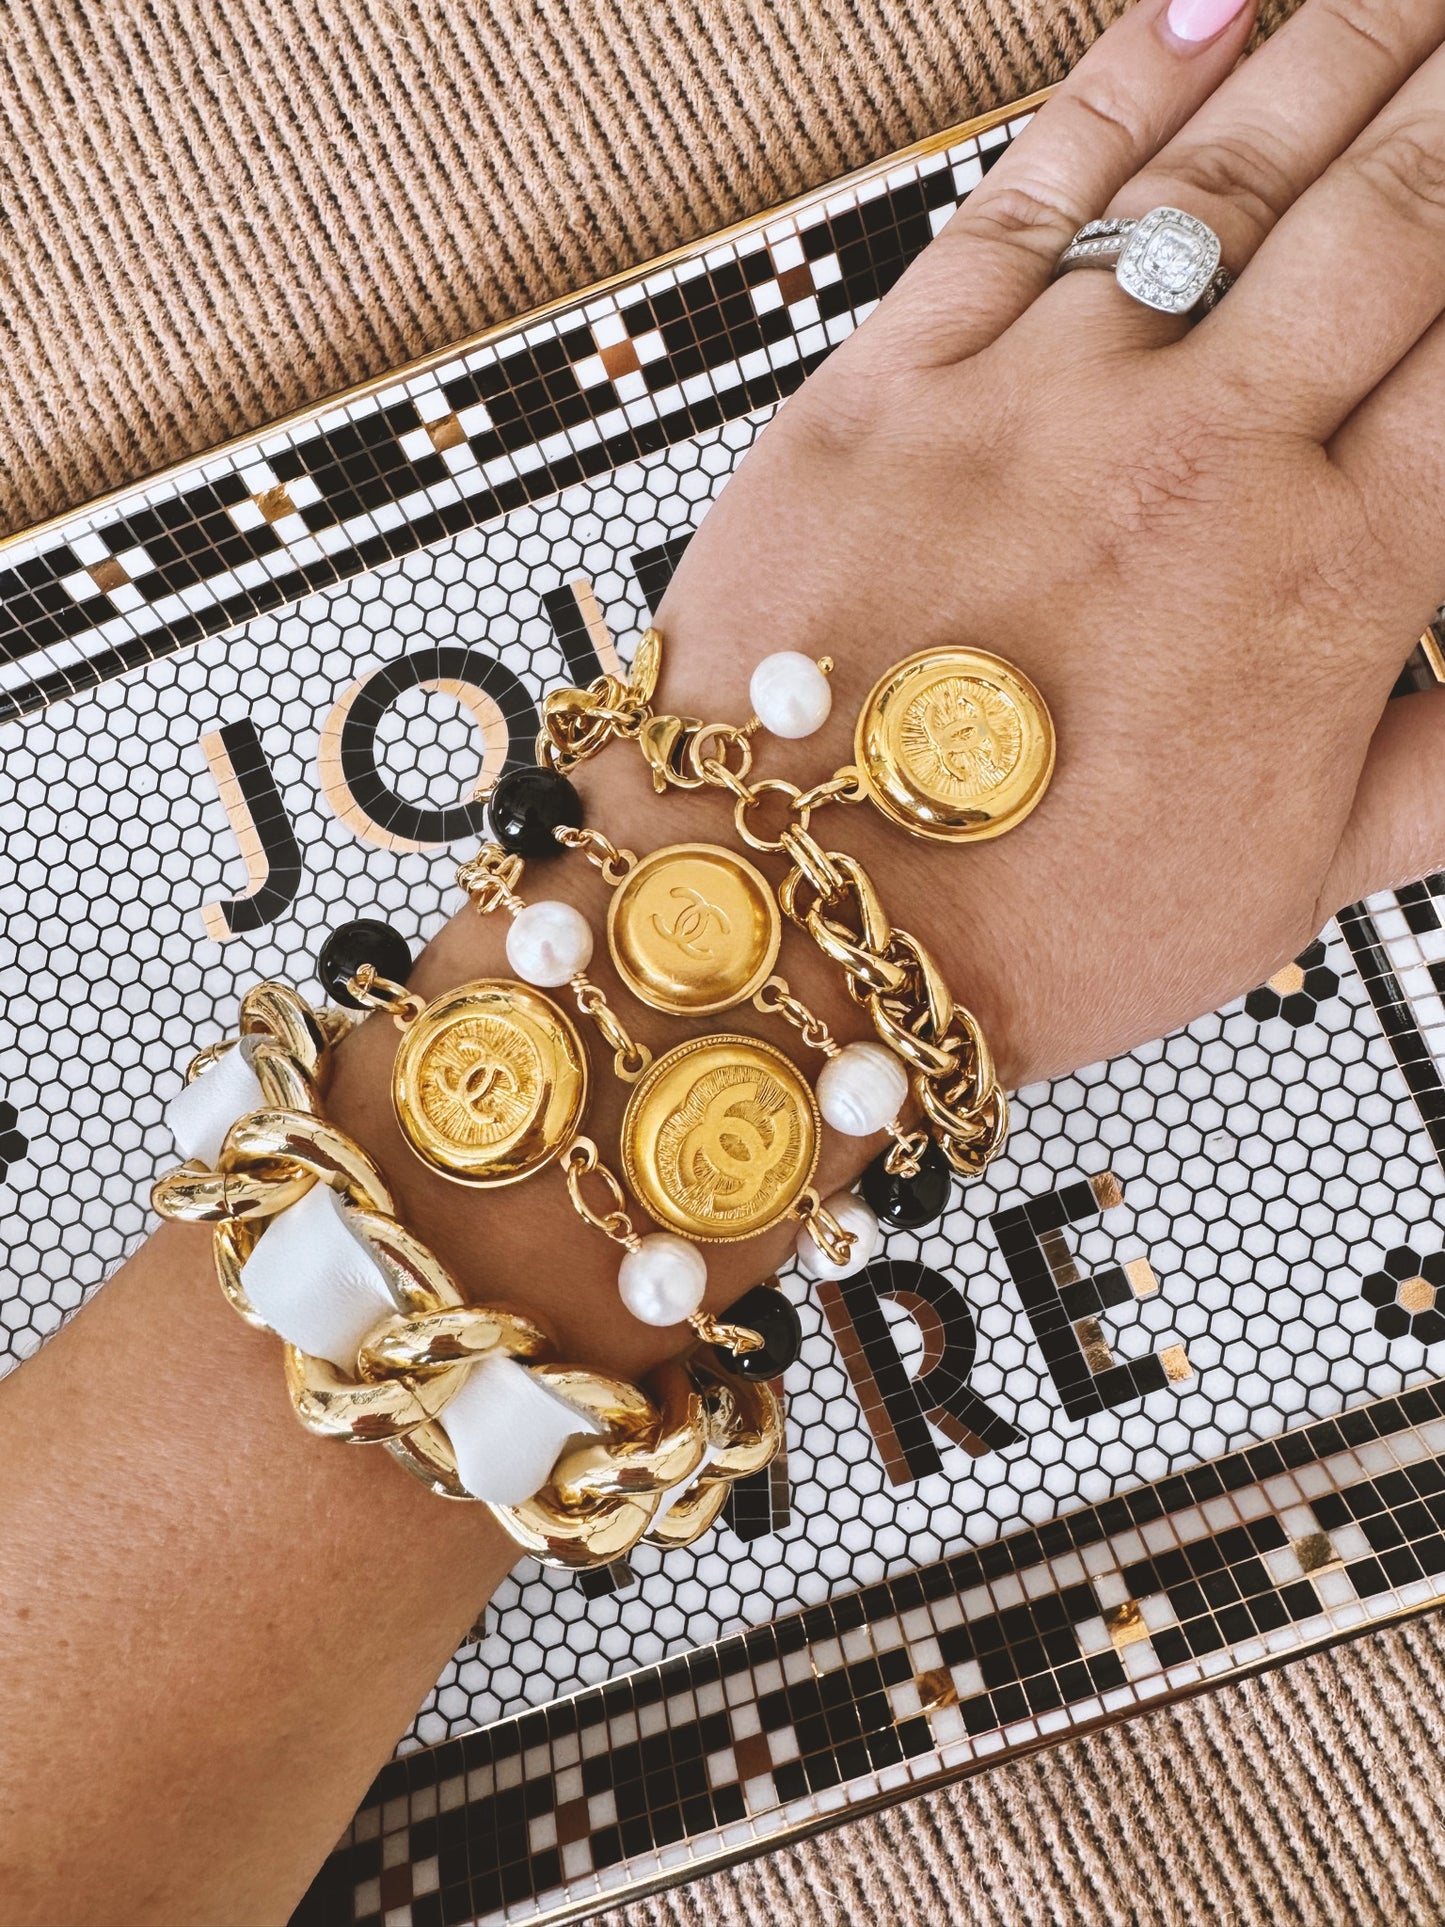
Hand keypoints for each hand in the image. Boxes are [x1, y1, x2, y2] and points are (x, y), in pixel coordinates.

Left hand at [656, 0, 1444, 1090]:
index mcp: (1324, 593)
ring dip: (1342, 43)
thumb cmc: (1027, 929)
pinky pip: (1031, 195)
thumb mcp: (1279, 887)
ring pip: (1228, 174)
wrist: (793, 924)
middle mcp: (1204, 468)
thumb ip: (1437, 773)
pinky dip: (1127, 83)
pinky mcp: (893, 384)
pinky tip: (1211, 1)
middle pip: (1395, 217)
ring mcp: (1043, 408)